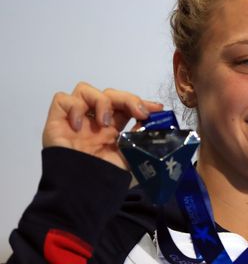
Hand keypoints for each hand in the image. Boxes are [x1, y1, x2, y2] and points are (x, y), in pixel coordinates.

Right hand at [43, 81, 163, 169]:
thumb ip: (143, 140)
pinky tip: (79, 126)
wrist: (82, 192)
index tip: (156, 109)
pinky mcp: (57, 122)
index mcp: (112, 129)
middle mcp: (94, 122)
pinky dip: (74, 108)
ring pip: (85, 90)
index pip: (125, 105)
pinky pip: (62, 100)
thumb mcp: (132, 157)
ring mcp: (76, 120)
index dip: (140, 102)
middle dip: (127, 98)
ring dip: (101, 101)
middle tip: (138, 113)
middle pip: (109, 93)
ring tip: (104, 124)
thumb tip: (153, 122)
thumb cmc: (106, 177)